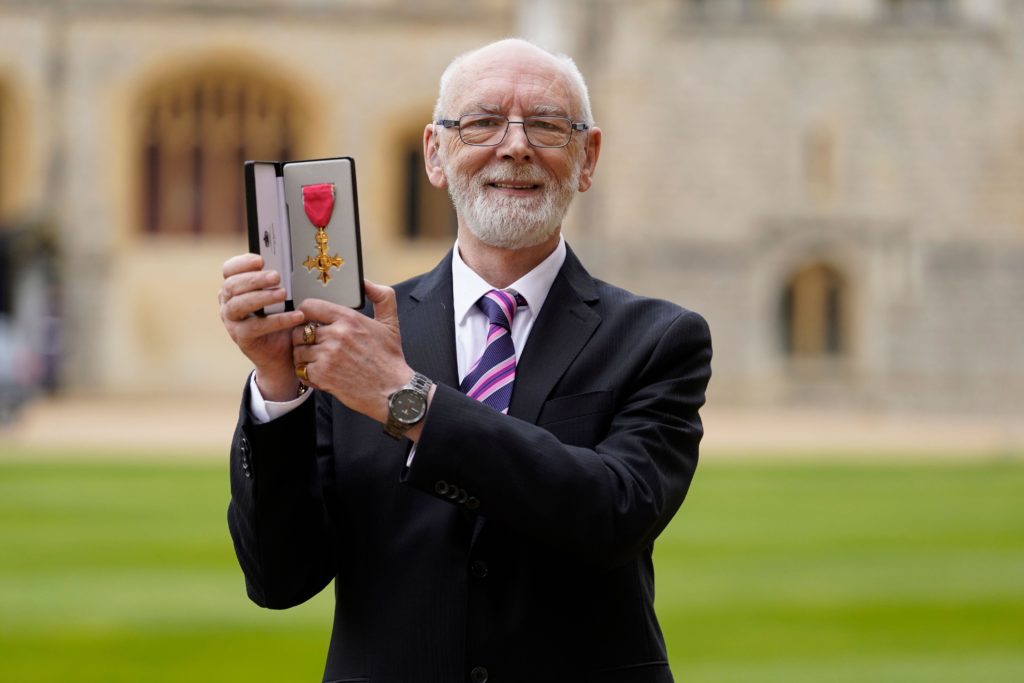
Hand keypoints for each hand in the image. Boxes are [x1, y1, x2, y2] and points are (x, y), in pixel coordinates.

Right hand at [219, 253, 305, 399]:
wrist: (283, 353)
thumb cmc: (281, 319)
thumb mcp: (279, 298)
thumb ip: (276, 283)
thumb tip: (286, 264)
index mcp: (234, 289)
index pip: (229, 270)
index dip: (242, 263)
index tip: (260, 260)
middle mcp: (228, 304)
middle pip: (232, 286)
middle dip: (254, 279)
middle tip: (276, 276)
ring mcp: (232, 322)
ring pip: (239, 305)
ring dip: (262, 297)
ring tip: (283, 293)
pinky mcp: (242, 338)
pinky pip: (256, 327)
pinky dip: (278, 320)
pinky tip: (296, 316)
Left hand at [292, 280, 411, 423]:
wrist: (393, 391)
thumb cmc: (390, 358)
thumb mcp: (390, 323)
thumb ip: (382, 296)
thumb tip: (365, 283)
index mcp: (349, 319)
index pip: (309, 306)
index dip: (304, 313)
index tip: (308, 321)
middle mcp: (336, 335)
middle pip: (300, 330)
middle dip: (304, 338)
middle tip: (314, 346)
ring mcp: (327, 355)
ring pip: (298, 351)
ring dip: (304, 357)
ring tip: (319, 361)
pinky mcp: (322, 375)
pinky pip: (301, 369)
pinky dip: (307, 373)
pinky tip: (321, 374)